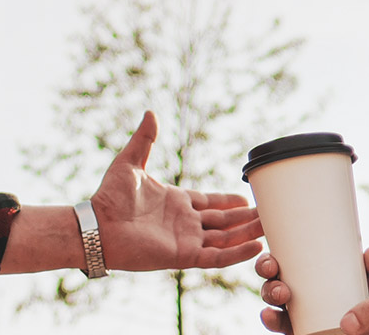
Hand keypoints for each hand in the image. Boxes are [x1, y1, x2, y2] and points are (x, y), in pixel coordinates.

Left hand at [89, 110, 263, 270]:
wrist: (97, 225)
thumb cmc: (109, 196)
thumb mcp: (130, 162)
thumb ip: (144, 139)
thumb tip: (150, 112)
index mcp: (175, 202)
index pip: (209, 202)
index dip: (228, 201)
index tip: (247, 198)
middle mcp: (184, 222)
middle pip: (223, 221)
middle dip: (245, 218)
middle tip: (270, 212)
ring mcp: (185, 240)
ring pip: (225, 238)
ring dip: (247, 233)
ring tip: (270, 227)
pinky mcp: (183, 256)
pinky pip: (216, 256)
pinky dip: (236, 253)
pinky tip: (256, 247)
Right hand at [258, 247, 368, 333]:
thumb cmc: (367, 303)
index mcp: (306, 274)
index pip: (281, 263)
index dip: (269, 260)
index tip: (273, 260)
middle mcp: (296, 292)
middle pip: (271, 279)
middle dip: (265, 272)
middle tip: (274, 271)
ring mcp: (295, 314)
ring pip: (272, 302)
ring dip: (269, 294)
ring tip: (281, 294)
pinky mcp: (297, 330)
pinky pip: (279, 324)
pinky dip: (270, 319)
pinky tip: (270, 314)